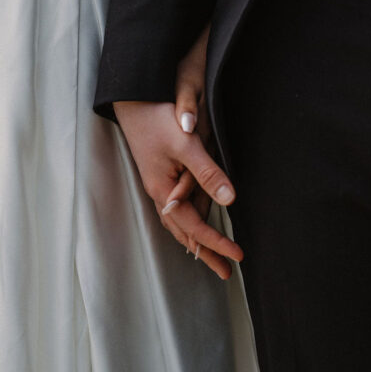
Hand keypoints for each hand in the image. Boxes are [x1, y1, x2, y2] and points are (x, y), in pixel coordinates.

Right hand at [113, 99, 242, 280]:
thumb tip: (230, 201)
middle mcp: (160, 192)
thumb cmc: (158, 119)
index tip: (238, 257)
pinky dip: (190, 221)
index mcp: (164, 191)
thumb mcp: (187, 145)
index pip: (194, 227)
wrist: (132, 99)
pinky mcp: (163, 174)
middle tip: (225, 272)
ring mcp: (160, 184)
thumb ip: (208, 173)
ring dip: (198, 240)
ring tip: (213, 256)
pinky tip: (198, 221)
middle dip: (206, 253)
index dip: (216, 243)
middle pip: (184, 232)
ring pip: (180, 222)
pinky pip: (179, 207)